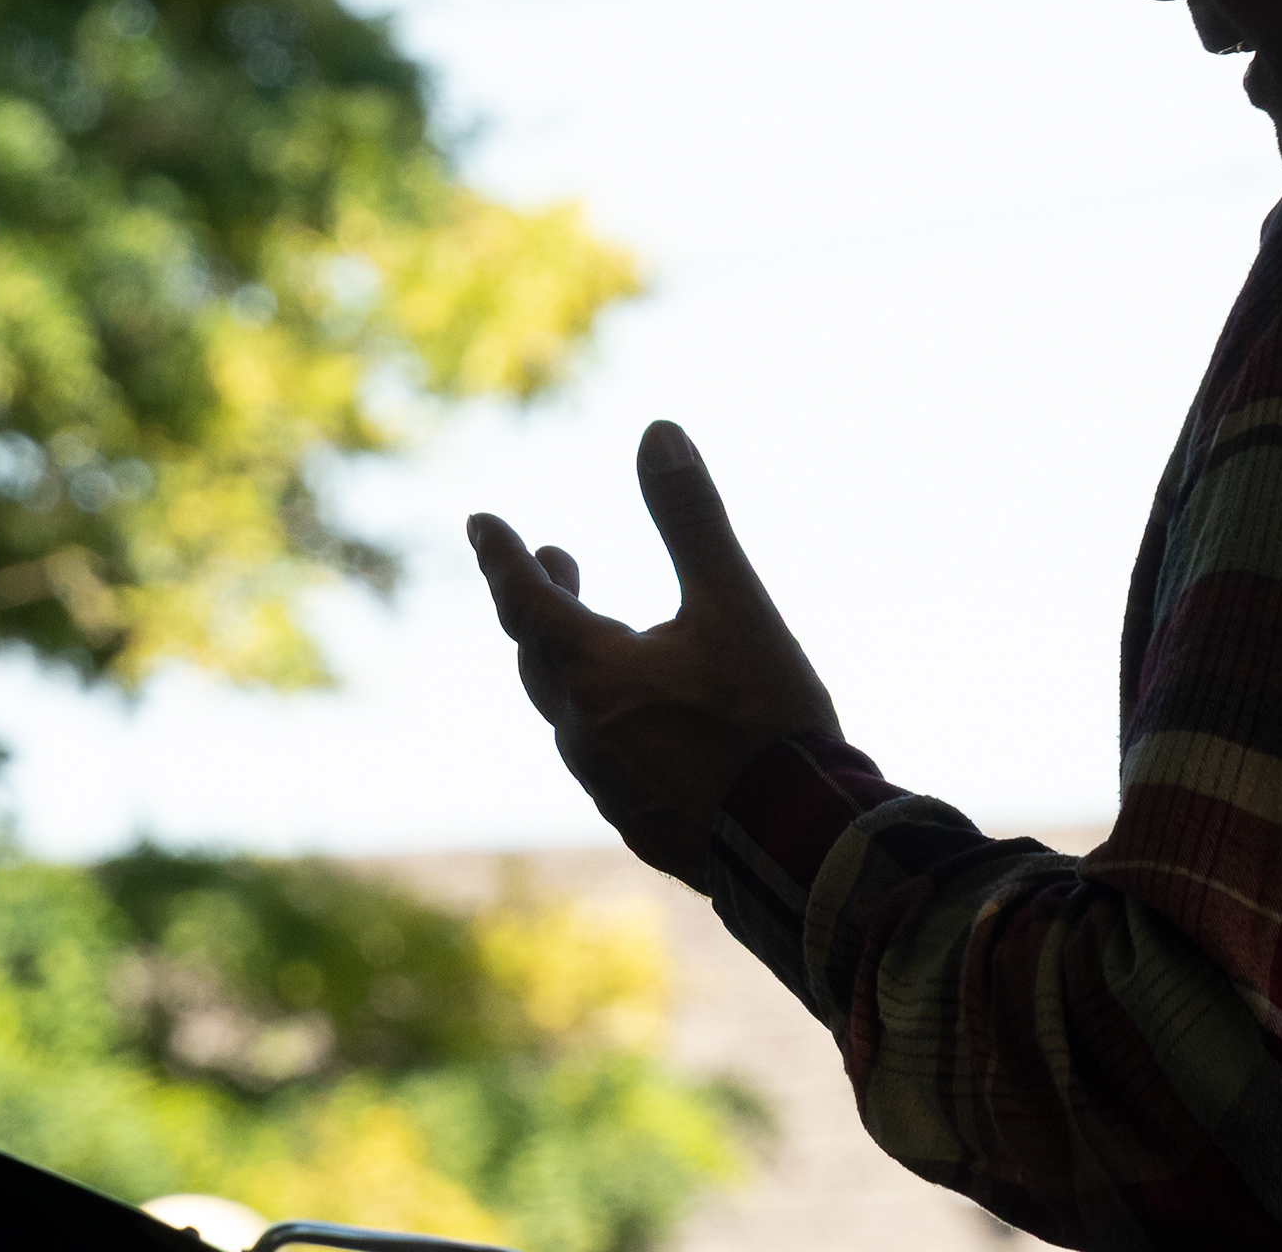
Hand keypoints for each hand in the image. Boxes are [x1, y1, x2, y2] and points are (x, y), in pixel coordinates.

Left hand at [467, 420, 839, 893]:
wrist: (801, 849)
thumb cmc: (766, 721)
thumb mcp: (735, 604)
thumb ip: (692, 518)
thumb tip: (658, 431)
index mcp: (594, 675)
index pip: (524, 602)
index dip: (502, 557)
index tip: (480, 522)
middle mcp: (584, 733)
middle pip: (540, 659)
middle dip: (540, 605)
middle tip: (557, 564)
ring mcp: (607, 788)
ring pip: (572, 714)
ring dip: (575, 665)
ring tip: (607, 638)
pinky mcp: (639, 824)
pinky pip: (606, 760)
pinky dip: (610, 719)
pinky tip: (648, 724)